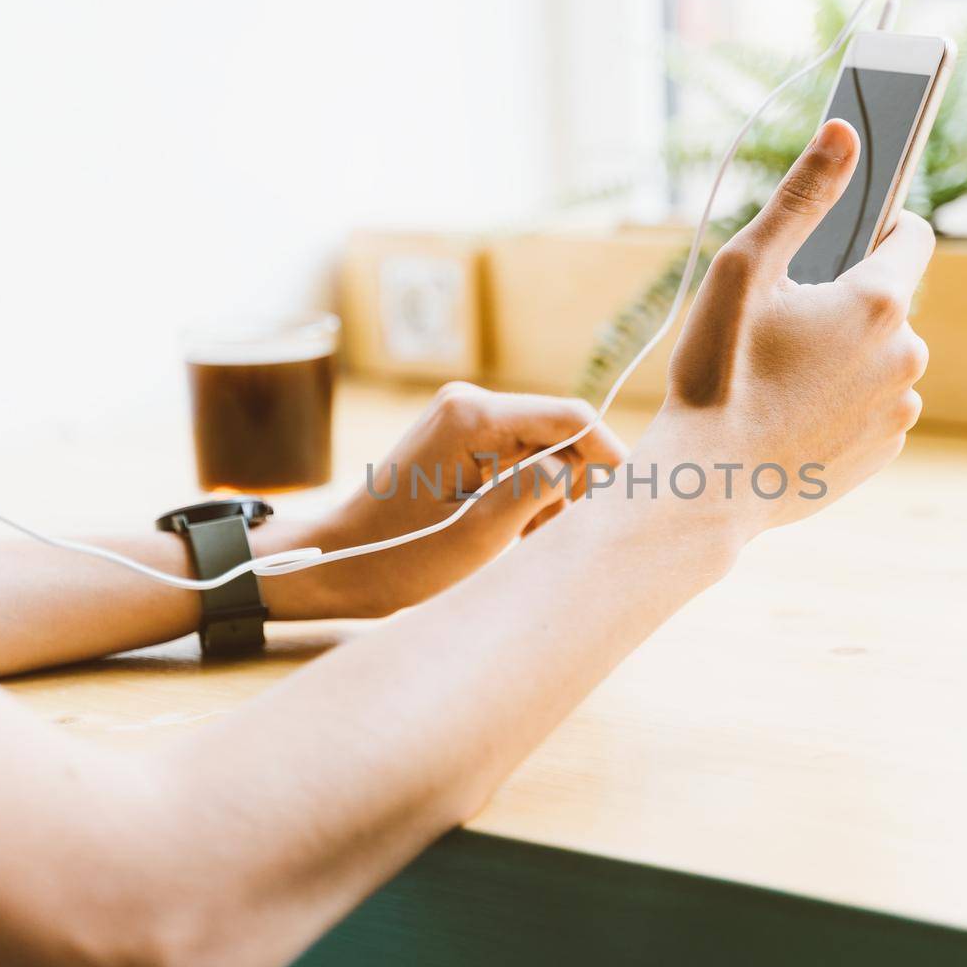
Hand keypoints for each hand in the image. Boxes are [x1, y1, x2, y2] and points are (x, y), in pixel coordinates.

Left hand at [263, 382, 625, 618]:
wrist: (339, 562)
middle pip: (560, 432)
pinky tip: (514, 532)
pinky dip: (530, 494)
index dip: (608, 456)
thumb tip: (581, 466)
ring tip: (526, 542)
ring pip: (545, 448)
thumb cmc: (398, 557)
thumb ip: (536, 492)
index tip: (627, 502)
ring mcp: (464, 418)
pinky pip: (521, 457)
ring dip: (551, 495)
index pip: (571, 417)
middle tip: (554, 537)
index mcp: (472, 416)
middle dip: (574, 484)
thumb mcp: (476, 537)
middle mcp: (469, 403)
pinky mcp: (462, 438)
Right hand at [642, 117, 932, 535]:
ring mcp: (899, 409)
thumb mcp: (744, 269)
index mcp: (879, 301)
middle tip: (778, 326)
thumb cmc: (718, 374)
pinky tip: (790, 416)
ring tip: (778, 379)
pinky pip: (869, 408)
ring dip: (842, 356)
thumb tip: (846, 131)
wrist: (707, 487)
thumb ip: (802, 196)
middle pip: (888, 302)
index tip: (840, 239)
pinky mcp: (883, 452)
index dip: (876, 226)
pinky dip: (839, 404)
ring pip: (878, 358)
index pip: (911, 234)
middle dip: (843, 303)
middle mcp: (907, 354)